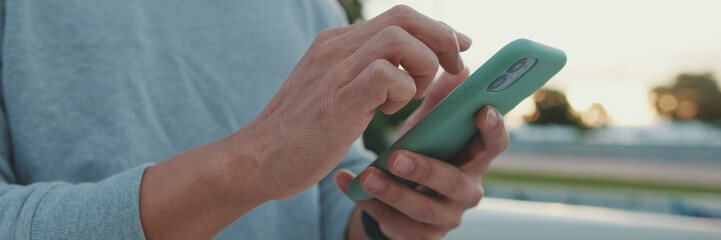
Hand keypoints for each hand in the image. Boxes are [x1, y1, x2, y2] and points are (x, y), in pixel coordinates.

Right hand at [234, 5, 471, 199]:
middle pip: (404, 18)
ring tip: (413, 95)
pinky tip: (390, 112)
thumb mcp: (332, 89)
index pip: (398, 16)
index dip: (436, 28)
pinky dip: (403, 90)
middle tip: (455, 67)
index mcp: (336, 43)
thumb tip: (405, 69)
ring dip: (423, 67)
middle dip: (441, 39)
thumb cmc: (300, 131)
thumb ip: (362, 73)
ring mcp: (335, 71)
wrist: (257, 157)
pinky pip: (387, 75)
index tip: (458, 48)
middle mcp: (335, 48)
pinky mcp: (338, 100)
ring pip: (400, 40)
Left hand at [334, 70, 509, 238]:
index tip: (481, 109)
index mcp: (474, 160)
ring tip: (367, 175)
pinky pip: (393, 222)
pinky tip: (346, 183)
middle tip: (397, 156)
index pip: (495, 146)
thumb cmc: (422, 153)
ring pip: (422, 208)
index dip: (493, 129)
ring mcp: (444, 217)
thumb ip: (441, 100)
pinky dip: (366, 203)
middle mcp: (466, 191)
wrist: (400, 200)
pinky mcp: (418, 235)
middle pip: (454, 183)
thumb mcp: (429, 126)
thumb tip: (458, 68)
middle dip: (426, 170)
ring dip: (392, 192)